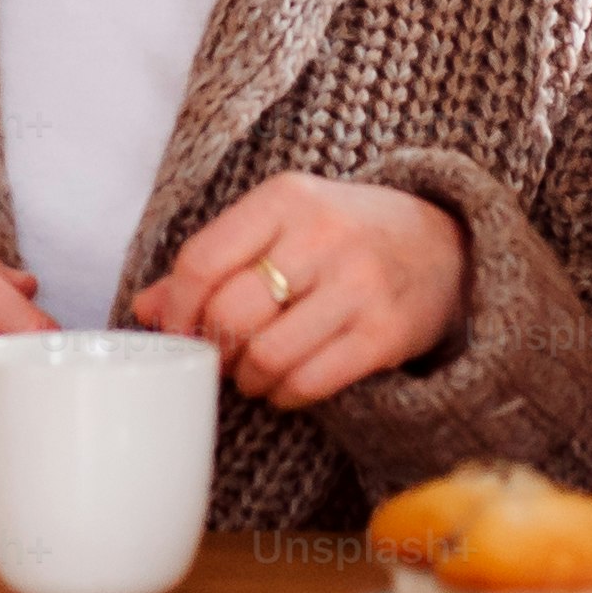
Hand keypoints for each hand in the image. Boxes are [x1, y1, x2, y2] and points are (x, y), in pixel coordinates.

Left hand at [126, 173, 467, 409]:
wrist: (447, 245)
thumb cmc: (345, 234)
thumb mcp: (282, 224)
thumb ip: (214, 260)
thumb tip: (145, 309)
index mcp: (287, 198)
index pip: (202, 261)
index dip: (178, 309)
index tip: (178, 330)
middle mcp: (323, 236)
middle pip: (230, 315)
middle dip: (213, 349)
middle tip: (219, 356)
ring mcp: (359, 285)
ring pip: (266, 356)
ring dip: (248, 378)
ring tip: (253, 371)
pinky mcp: (385, 334)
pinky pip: (310, 382)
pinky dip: (285, 394)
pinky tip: (287, 383)